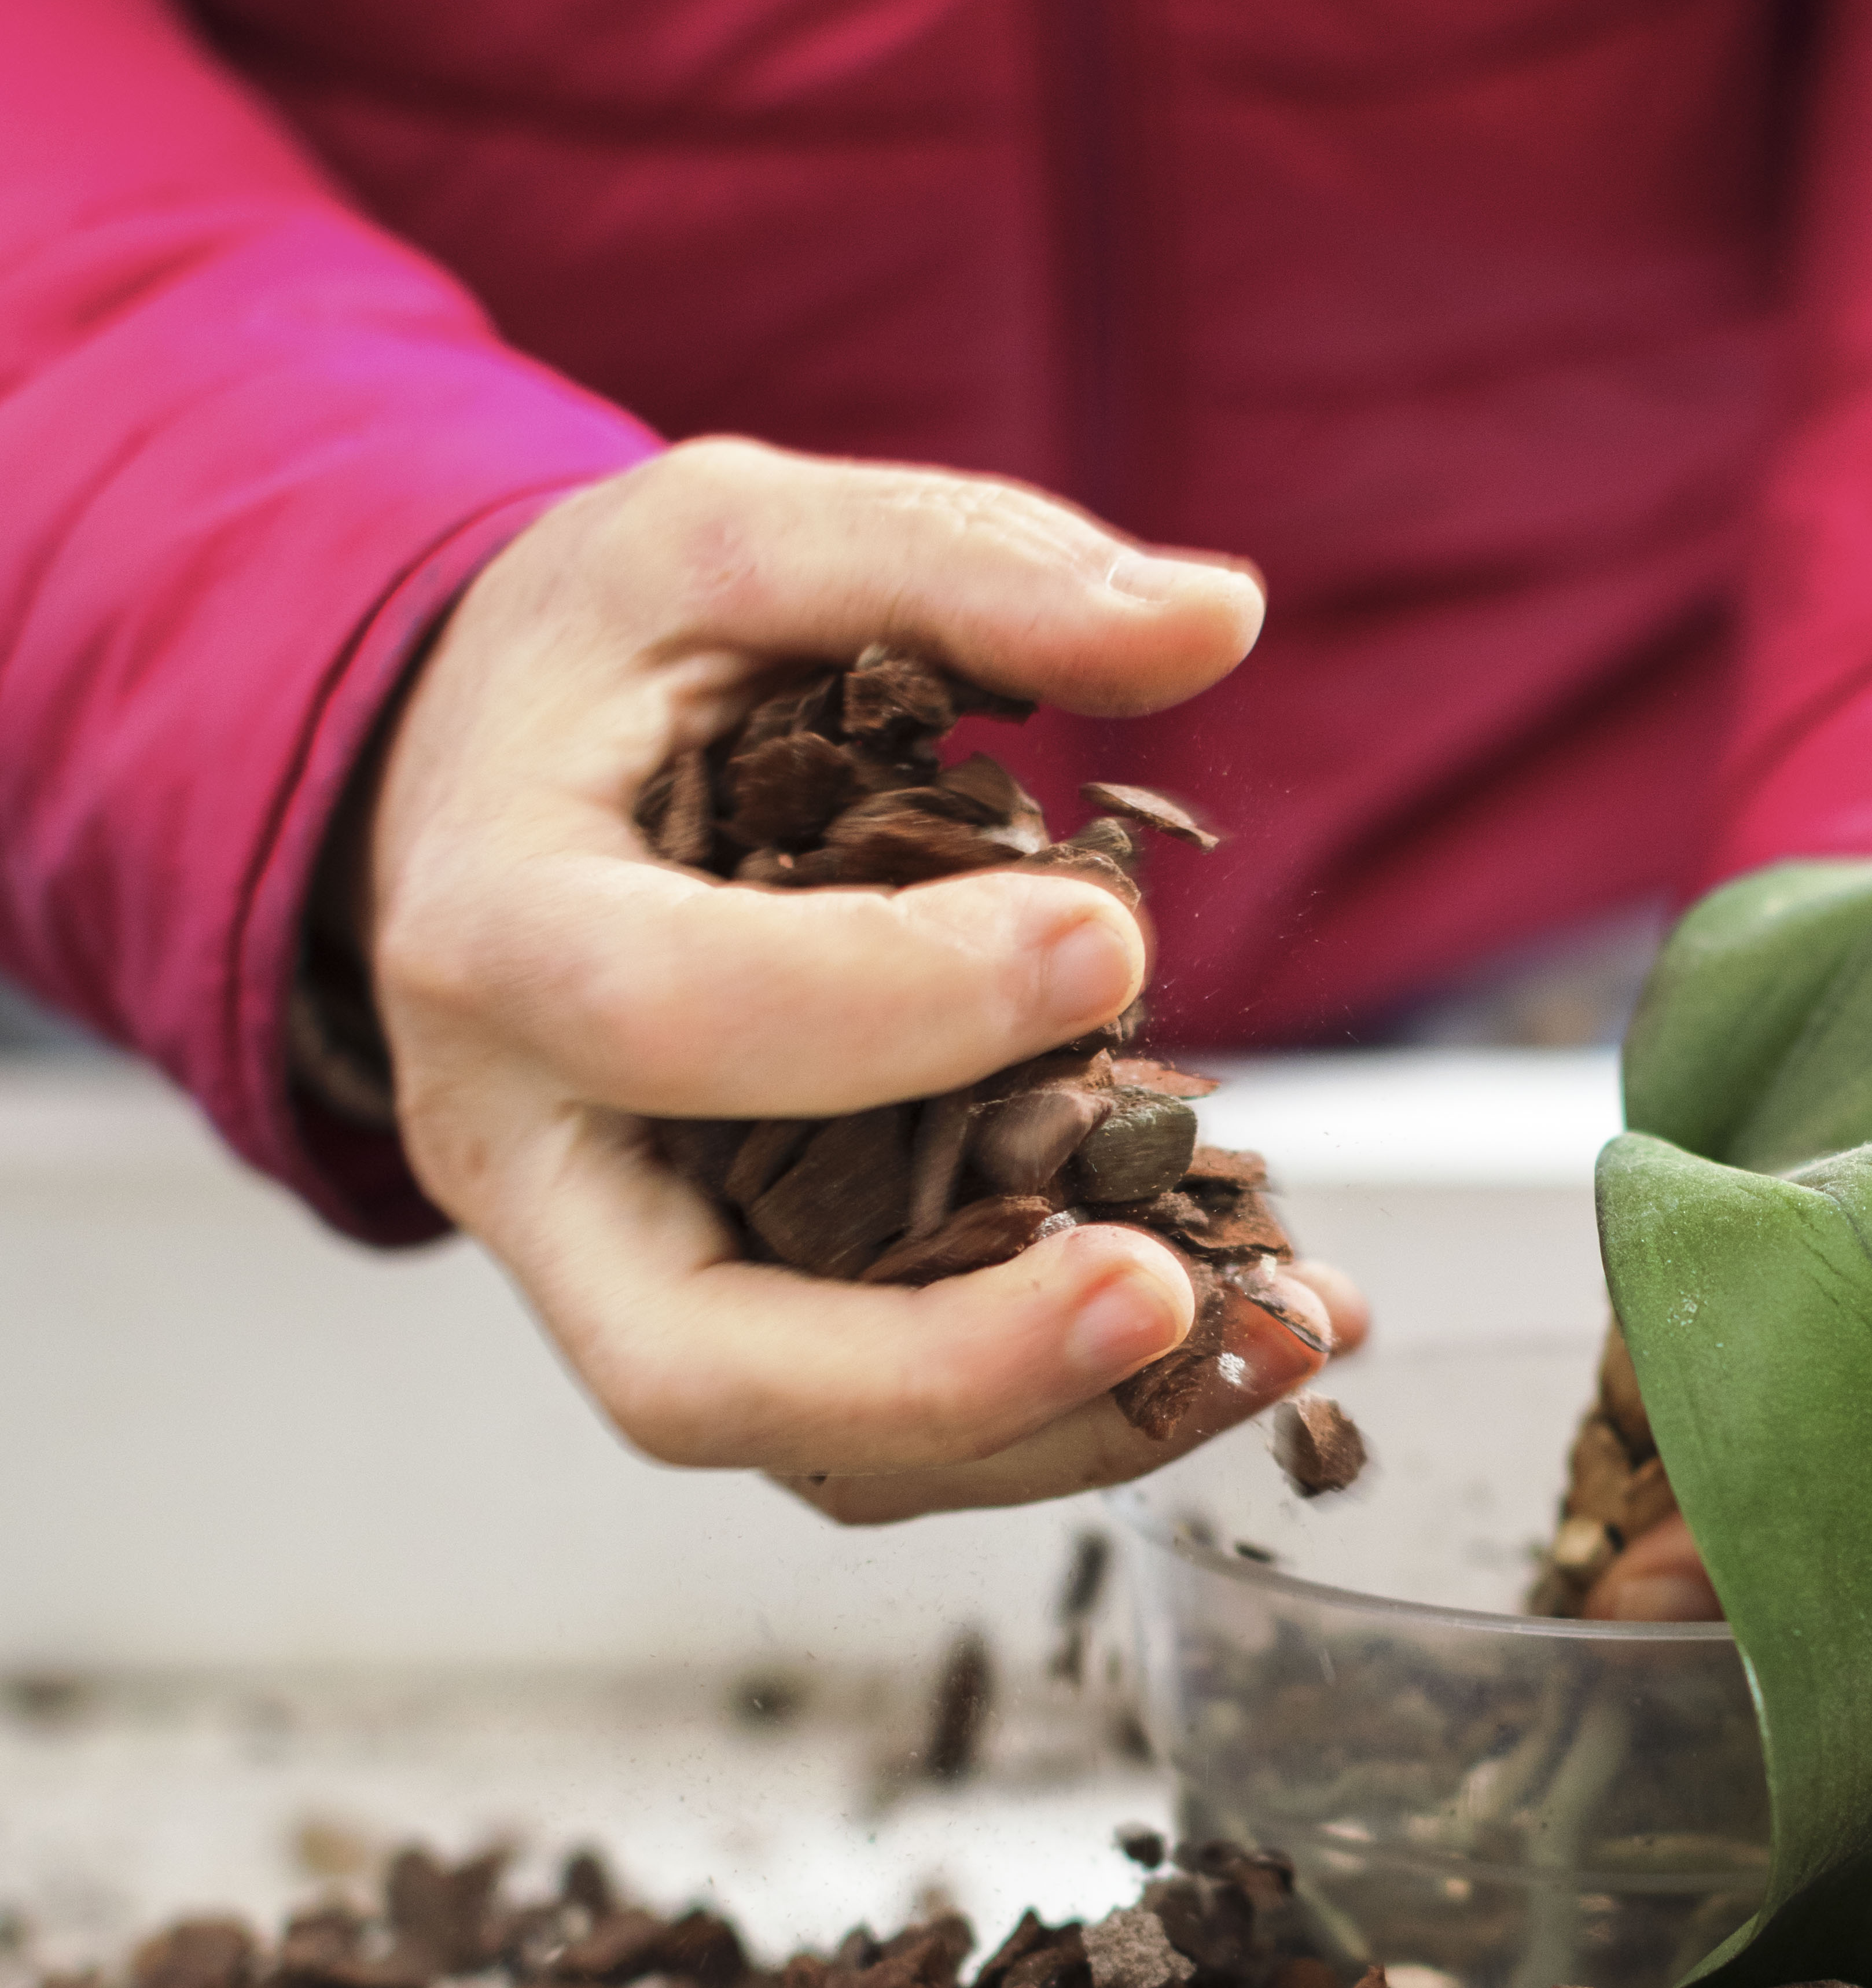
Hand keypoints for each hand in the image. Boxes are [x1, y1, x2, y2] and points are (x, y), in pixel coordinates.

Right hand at [349, 435, 1366, 1519]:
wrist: (477, 784)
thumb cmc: (596, 667)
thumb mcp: (734, 540)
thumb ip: (965, 564)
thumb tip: (1213, 618)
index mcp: (496, 935)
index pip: (661, 1011)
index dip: (886, 1005)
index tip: (1109, 947)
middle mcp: (526, 1158)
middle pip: (689, 1362)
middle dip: (945, 1361)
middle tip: (1165, 1293)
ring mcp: (616, 1274)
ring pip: (812, 1447)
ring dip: (1056, 1422)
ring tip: (1278, 1336)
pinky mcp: (730, 1320)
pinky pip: (886, 1431)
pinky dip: (1072, 1409)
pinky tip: (1238, 1334)